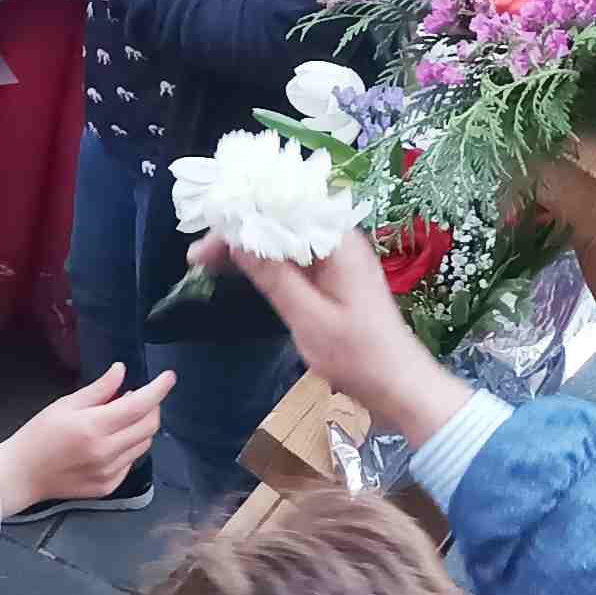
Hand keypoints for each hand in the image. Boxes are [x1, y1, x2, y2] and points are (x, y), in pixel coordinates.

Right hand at [0, 363, 174, 511]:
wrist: (23, 474)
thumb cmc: (39, 435)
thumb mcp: (65, 405)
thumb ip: (99, 389)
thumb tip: (121, 371)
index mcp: (93, 427)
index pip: (139, 405)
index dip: (158, 389)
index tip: (169, 377)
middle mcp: (106, 452)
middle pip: (149, 426)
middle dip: (152, 407)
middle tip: (140, 396)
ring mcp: (109, 472)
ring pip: (144, 444)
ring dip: (141, 426)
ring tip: (121, 417)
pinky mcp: (109, 486)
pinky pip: (131, 462)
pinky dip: (129, 446)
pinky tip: (111, 441)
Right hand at [194, 231, 461, 442]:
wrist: (399, 386)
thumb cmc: (358, 355)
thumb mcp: (309, 318)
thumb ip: (274, 277)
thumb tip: (237, 239)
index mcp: (337, 242)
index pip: (282, 208)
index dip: (240, 215)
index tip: (205, 232)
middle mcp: (338, 241)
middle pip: (279, 220)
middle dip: (237, 232)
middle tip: (196, 255)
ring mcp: (336, 260)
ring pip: (282, 239)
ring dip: (247, 248)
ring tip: (204, 262)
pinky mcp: (333, 278)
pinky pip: (292, 259)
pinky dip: (264, 264)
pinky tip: (238, 271)